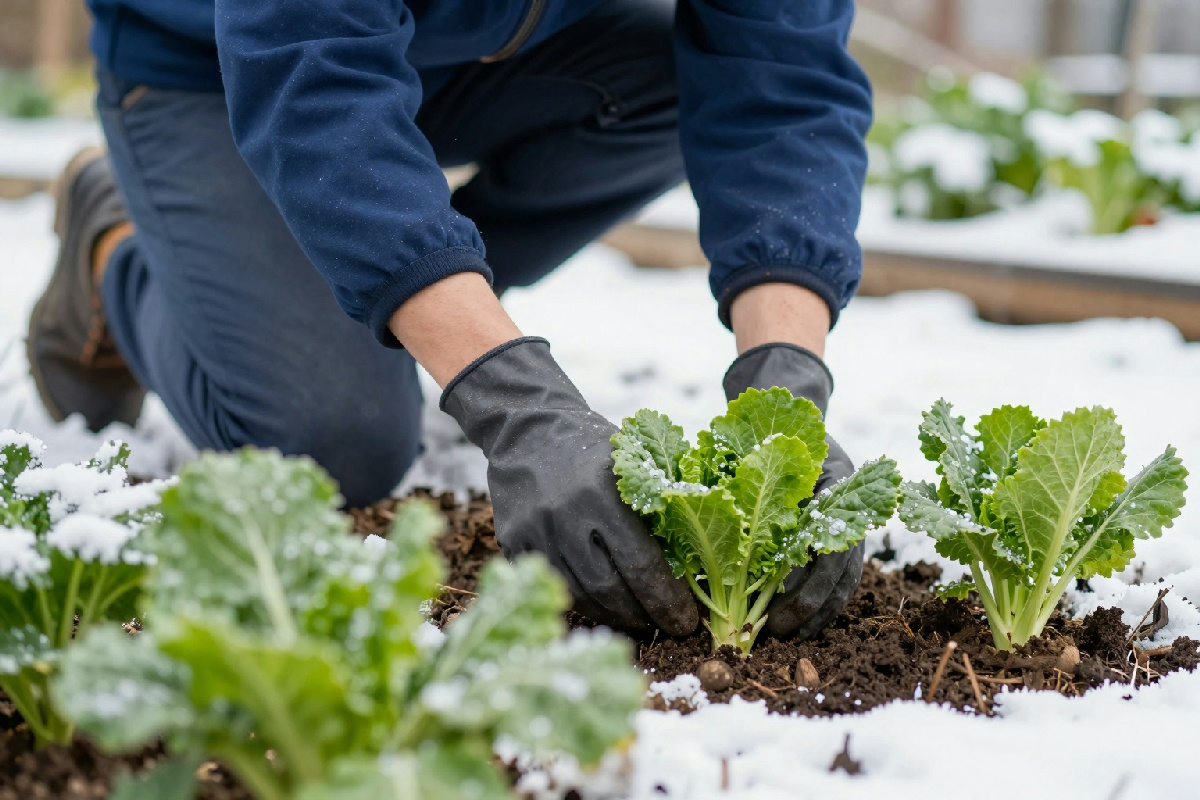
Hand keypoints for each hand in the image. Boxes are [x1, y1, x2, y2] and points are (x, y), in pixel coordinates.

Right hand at [442, 337, 698, 636]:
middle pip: (609, 589)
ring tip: (639, 620)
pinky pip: (554, 586)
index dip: (667, 600)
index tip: (687, 621)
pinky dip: (583, 602)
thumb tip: (702, 565)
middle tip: (666, 627)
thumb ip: (660, 505)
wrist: (527, 426)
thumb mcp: (632, 460)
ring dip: (614, 616)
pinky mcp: (512, 543)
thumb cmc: (593, 446)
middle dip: (644, 616)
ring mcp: (534, 532)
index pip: (641, 564)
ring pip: (580, 596)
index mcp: (602, 492)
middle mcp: (564, 514)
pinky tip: (603, 604)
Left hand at [722, 342, 863, 638]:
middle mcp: (846, 503)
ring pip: (844, 578)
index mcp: (830, 484)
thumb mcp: (740, 449)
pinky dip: (819, 602)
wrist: (790, 408)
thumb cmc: (757, 431)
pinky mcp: (840, 531)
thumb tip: (675, 511)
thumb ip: (720, 478)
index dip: (805, 592)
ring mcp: (849, 517)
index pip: (828, 552)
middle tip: (779, 637)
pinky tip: (793, 622)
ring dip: (817, 613)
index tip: (778, 620)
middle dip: (811, 610)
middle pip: (841, 571)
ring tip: (787, 638)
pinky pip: (837, 575)